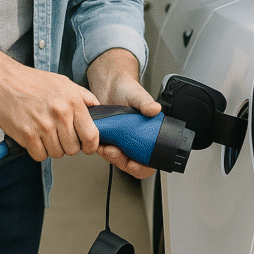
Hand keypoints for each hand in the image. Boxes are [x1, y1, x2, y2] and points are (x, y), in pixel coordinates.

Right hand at [0, 31, 99, 161]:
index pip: (92, 136)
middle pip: (74, 148)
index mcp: (73, 101)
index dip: (90, 145)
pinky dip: (37, 150)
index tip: (85, 145)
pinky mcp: (27, 136)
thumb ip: (83, 97)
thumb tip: (99, 110)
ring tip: (44, 133)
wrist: (2, 80)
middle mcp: (60, 114)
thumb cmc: (31, 81)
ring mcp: (43, 126)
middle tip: (58, 135)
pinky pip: (40, 156)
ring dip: (52, 147)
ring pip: (57, 154)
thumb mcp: (63, 82)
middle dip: (68, 145)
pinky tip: (33, 136)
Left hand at [87, 49, 159, 179]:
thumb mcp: (138, 95)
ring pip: (117, 159)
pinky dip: (101, 149)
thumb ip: (146, 103)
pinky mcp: (108, 138)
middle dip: (122, 162)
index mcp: (148, 135)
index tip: (134, 165)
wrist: (109, 85)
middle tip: (114, 152)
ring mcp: (121, 141)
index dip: (142, 168)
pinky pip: (105, 150)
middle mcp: (135, 141)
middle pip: (131, 164)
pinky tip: (99, 142)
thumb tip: (154, 109)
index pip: (149, 162)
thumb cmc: (127, 90)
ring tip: (105, 147)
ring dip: (110, 157)